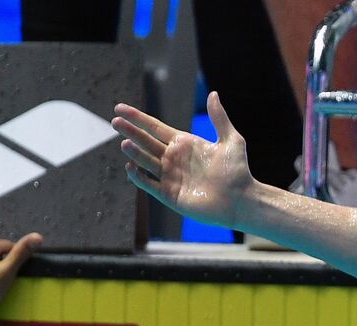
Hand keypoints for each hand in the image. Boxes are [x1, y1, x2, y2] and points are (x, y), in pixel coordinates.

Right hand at [113, 92, 253, 228]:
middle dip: (130, 132)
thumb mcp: (231, 140)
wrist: (241, 200)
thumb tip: (213, 94)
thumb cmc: (238, 171)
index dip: (138, 118)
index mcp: (185, 144)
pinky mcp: (170, 195)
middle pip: (146, 142)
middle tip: (115, 121)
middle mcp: (174, 159)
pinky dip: (138, 176)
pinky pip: (149, 184)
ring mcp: (170, 177)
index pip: (155, 128)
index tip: (120, 108)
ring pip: (145, 161)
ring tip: (125, 143)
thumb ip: (219, 118)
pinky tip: (131, 166)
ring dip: (134, 152)